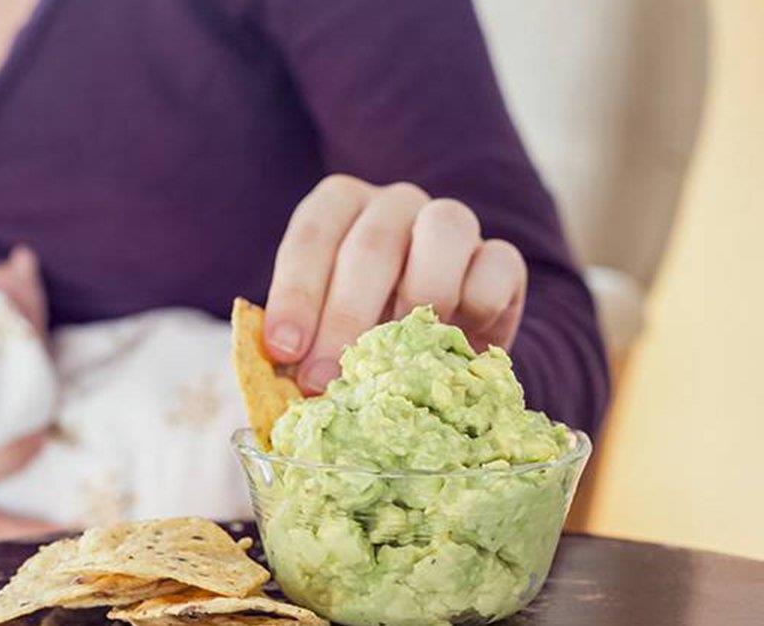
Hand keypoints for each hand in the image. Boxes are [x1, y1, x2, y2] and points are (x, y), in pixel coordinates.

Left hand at [265, 174, 527, 392]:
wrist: (432, 354)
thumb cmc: (357, 337)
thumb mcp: (317, 336)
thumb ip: (297, 347)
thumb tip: (278, 380)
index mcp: (339, 208)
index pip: (312, 236)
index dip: (295, 294)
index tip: (284, 349)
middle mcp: (394, 204)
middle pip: (372, 244)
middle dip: (344, 318)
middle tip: (324, 379)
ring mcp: (452, 223)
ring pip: (444, 230)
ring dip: (416, 300)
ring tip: (397, 358)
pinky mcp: (501, 259)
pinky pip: (496, 266)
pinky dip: (475, 308)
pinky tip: (453, 347)